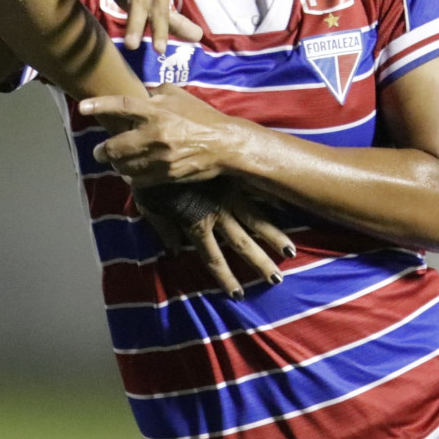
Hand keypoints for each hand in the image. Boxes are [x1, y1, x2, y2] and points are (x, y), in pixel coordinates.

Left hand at [79, 84, 238, 185]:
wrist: (224, 144)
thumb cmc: (201, 116)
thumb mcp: (178, 95)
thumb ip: (154, 93)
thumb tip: (139, 94)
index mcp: (156, 111)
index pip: (121, 106)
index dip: (99, 106)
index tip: (82, 107)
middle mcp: (155, 134)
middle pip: (114, 146)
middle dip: (102, 151)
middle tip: (99, 151)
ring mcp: (159, 157)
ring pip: (123, 166)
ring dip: (116, 164)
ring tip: (116, 161)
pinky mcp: (165, 175)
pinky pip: (137, 179)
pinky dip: (130, 176)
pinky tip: (131, 172)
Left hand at [133, 180, 297, 295]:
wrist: (162, 144)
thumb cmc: (149, 176)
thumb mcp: (148, 206)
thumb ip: (163, 228)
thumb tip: (173, 251)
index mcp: (196, 224)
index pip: (212, 259)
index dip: (225, 278)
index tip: (238, 294)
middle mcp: (217, 213)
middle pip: (241, 244)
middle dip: (259, 263)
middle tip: (276, 280)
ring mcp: (229, 195)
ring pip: (257, 220)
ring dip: (273, 237)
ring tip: (290, 252)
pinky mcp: (234, 177)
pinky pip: (257, 190)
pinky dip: (273, 199)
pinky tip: (287, 207)